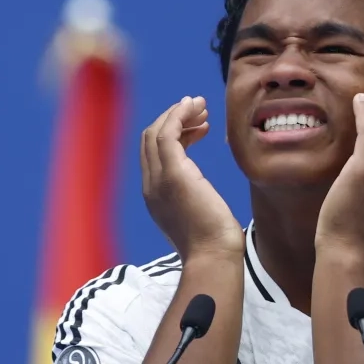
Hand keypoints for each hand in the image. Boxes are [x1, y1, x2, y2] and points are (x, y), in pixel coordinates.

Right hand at [142, 96, 244, 261]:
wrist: (213, 257)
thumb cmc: (214, 243)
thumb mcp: (199, 214)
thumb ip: (193, 197)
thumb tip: (202, 189)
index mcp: (155, 195)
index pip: (153, 153)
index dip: (173, 133)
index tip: (199, 126)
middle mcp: (150, 185)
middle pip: (149, 139)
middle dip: (173, 118)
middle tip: (199, 110)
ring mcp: (158, 180)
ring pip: (156, 132)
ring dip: (178, 113)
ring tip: (201, 106)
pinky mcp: (173, 174)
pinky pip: (168, 133)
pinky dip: (178, 115)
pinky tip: (195, 108)